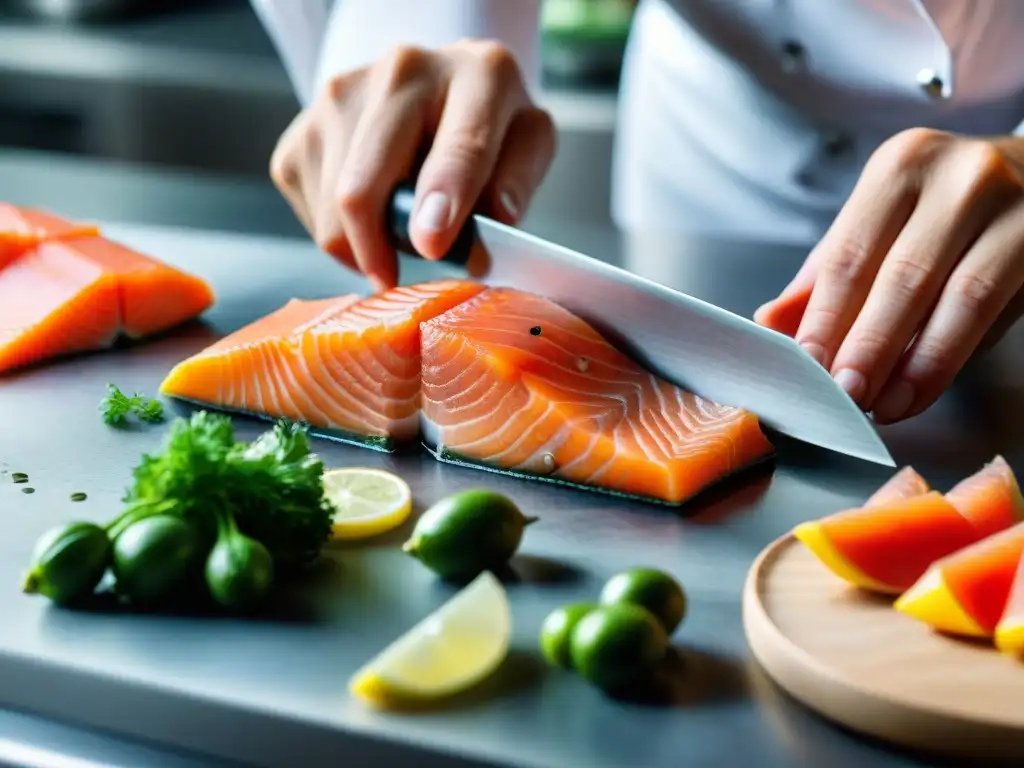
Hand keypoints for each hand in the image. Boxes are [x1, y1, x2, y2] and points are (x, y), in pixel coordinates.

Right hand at [269, 40, 555, 289]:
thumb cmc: (487, 124)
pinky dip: (339, 233)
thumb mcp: (528, 142)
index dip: (442, 196)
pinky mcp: (302, 129)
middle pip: (363, 184)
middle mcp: (402, 71)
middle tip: (395, 280)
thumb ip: (518, 179)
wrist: (434, 84)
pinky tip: (372, 216)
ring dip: (362, 245)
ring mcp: (339, 96)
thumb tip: (496, 218)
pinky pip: (311, 210)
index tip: (430, 244)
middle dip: (376, 248)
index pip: (460, 144)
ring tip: (397, 234)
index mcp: (478, 74)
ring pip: (332, 209)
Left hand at [755, 128, 1023, 423]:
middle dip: (868, 346)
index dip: (825, 317)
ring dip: (915, 364)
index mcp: (901, 167)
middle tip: (844, 394)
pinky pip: (997, 311)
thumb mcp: (881, 225)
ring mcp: (1014, 206)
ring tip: (882, 404)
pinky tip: (921, 389)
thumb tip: (770, 321)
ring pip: (961, 297)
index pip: (851, 254)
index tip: (806, 366)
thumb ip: (828, 273)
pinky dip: (951, 358)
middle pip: (903, 277)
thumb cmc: (944, 209)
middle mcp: (959, 177)